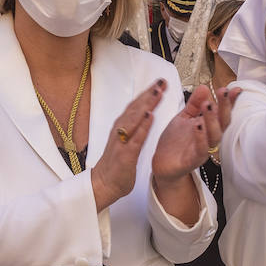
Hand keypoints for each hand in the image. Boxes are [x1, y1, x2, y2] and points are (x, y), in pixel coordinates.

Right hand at [90, 79, 166, 210]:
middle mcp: (120, 130)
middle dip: (149, 93)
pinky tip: (150, 117)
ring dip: (146, 104)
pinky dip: (142, 126)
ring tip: (158, 92)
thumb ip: (135, 127)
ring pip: (134, 118)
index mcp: (122, 127)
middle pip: (135, 107)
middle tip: (161, 81)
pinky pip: (135, 138)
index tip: (160, 82)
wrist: (103, 184)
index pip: (136, 106)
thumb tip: (146, 112)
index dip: (148, 93)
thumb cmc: (116, 164)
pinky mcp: (124, 154)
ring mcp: (121, 141)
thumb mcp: (126, 141)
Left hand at [152, 84, 237, 183]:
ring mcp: (203, 149)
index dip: (230, 101)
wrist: (163, 163)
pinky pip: (200, 150)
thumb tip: (204, 87)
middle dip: (225, 107)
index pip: (222, 112)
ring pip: (214, 136)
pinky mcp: (193, 160)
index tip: (234, 88)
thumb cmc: (175, 142)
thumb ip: (194, 103)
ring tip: (208, 105)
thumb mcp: (184, 117)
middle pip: (223, 122)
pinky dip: (200, 138)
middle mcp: (209, 138)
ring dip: (212, 120)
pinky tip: (198, 125)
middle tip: (223, 92)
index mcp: (209, 126)